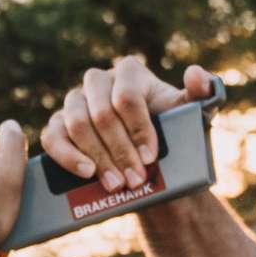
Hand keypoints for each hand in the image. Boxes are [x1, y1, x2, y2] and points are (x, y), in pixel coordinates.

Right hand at [41, 58, 216, 192]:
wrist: (152, 163)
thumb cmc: (174, 133)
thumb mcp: (194, 116)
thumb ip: (204, 93)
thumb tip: (196, 73)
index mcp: (129, 72)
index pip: (127, 96)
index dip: (138, 129)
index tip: (151, 157)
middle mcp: (98, 81)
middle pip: (101, 113)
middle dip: (119, 150)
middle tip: (135, 180)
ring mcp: (74, 102)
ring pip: (76, 124)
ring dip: (97, 158)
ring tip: (115, 184)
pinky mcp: (57, 125)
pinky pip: (51, 136)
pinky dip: (66, 156)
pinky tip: (86, 173)